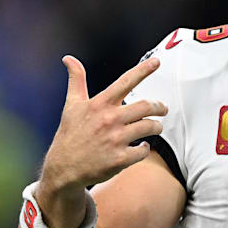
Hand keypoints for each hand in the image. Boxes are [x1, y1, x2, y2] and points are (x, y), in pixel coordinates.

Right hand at [39, 55, 167, 199]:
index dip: (143, 70)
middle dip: (159, 107)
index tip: (156, 61)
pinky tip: (141, 146)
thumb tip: (69, 59)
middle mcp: (109, 119)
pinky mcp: (120, 159)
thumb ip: (76, 80)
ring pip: (149, 127)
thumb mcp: (72, 105)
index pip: (125, 82)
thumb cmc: (70, 134)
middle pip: (146, 106)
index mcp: (99, 104)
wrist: (64, 168)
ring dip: (156, 127)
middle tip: (163, 108)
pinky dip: (145, 148)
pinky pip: (144, 150)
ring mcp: (115, 140)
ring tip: (155, 127)